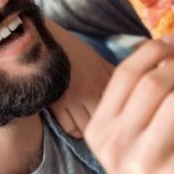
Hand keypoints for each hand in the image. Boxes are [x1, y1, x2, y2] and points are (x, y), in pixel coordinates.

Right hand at [46, 22, 113, 137]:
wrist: (39, 43)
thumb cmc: (69, 50)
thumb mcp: (95, 58)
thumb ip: (112, 73)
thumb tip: (134, 83)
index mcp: (102, 77)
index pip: (122, 102)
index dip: (124, 112)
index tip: (124, 117)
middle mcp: (89, 90)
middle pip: (107, 118)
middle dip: (110, 124)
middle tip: (111, 127)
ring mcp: (72, 99)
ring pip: (89, 127)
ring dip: (93, 129)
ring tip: (94, 128)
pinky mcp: (55, 105)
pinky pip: (70, 128)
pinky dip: (75, 130)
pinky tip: (78, 125)